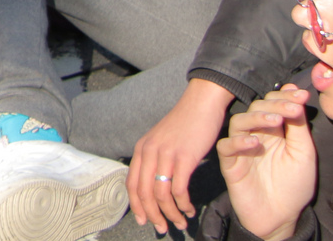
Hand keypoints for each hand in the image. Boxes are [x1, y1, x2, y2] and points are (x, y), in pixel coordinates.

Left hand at [127, 79, 232, 233]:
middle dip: (152, 215)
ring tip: (180, 222)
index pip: (131, 184)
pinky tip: (189, 209)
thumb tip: (155, 186)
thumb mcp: (162, 141)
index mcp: (141, 149)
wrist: (200, 104)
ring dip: (170, 213)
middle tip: (162, 228)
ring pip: (160, 194)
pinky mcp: (184, 157)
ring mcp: (165, 154)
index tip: (144, 221)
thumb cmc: (185, 125)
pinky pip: (178, 188)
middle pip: (143, 193)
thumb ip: (155, 160)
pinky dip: (183, 204)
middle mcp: (149, 152)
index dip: (136, 206)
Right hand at [215, 86, 316, 240]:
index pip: (274, 104)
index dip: (285, 96)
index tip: (302, 95)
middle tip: (292, 107)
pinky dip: (239, 142)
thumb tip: (298, 98)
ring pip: (239, 122)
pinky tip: (256, 143)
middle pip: (256, 107)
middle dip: (275, 104)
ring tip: (275, 120)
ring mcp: (241, 147)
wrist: (280, 217)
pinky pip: (227, 146)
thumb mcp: (304, 155)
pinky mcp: (230, 163)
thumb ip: (299, 128)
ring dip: (256, 117)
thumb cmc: (294, 186)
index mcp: (275, 131)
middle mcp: (256, 134)